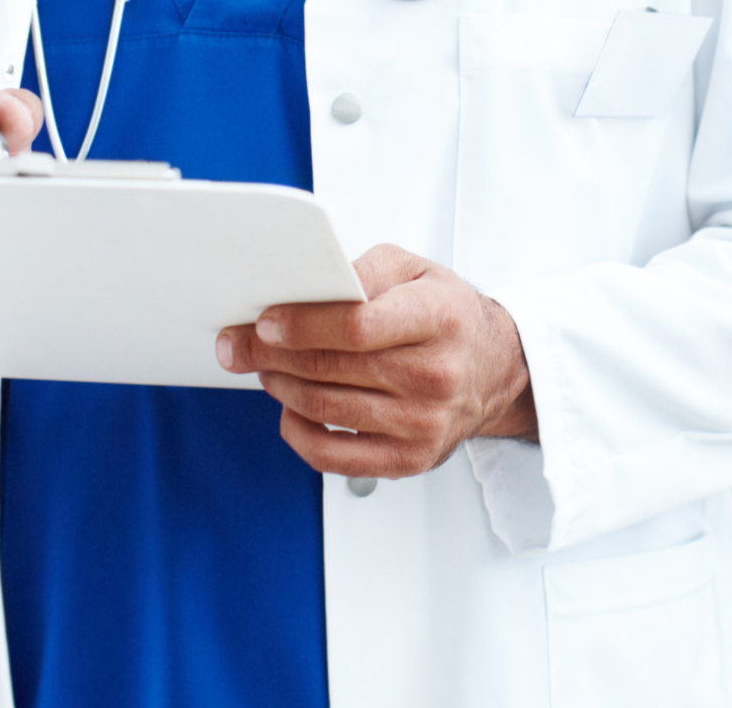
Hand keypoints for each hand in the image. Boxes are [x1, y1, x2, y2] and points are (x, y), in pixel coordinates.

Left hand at [217, 245, 536, 478]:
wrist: (493, 370)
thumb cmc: (447, 316)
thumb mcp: (415, 270)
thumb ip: (363, 271)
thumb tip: (309, 288)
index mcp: (440, 319)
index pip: (358, 327)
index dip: (303, 325)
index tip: (265, 321)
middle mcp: (436, 376)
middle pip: (332, 368)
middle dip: (271, 353)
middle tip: (239, 343)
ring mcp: (423, 424)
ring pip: (324, 409)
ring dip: (280, 385)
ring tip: (266, 366)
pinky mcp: (408, 460)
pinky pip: (331, 456)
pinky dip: (297, 431)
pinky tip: (290, 408)